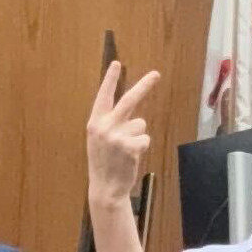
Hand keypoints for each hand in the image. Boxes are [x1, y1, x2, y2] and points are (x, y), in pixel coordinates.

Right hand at [86, 61, 158, 204]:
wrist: (105, 188)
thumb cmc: (104, 162)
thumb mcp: (100, 140)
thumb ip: (112, 124)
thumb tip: (137, 116)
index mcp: (95, 122)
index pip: (104, 96)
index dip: (111, 80)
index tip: (117, 63)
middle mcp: (104, 126)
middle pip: (129, 100)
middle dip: (144, 85)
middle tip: (156, 74)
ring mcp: (117, 136)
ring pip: (141, 124)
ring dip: (138, 136)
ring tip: (125, 151)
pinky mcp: (130, 147)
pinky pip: (145, 138)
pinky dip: (142, 147)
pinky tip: (131, 157)